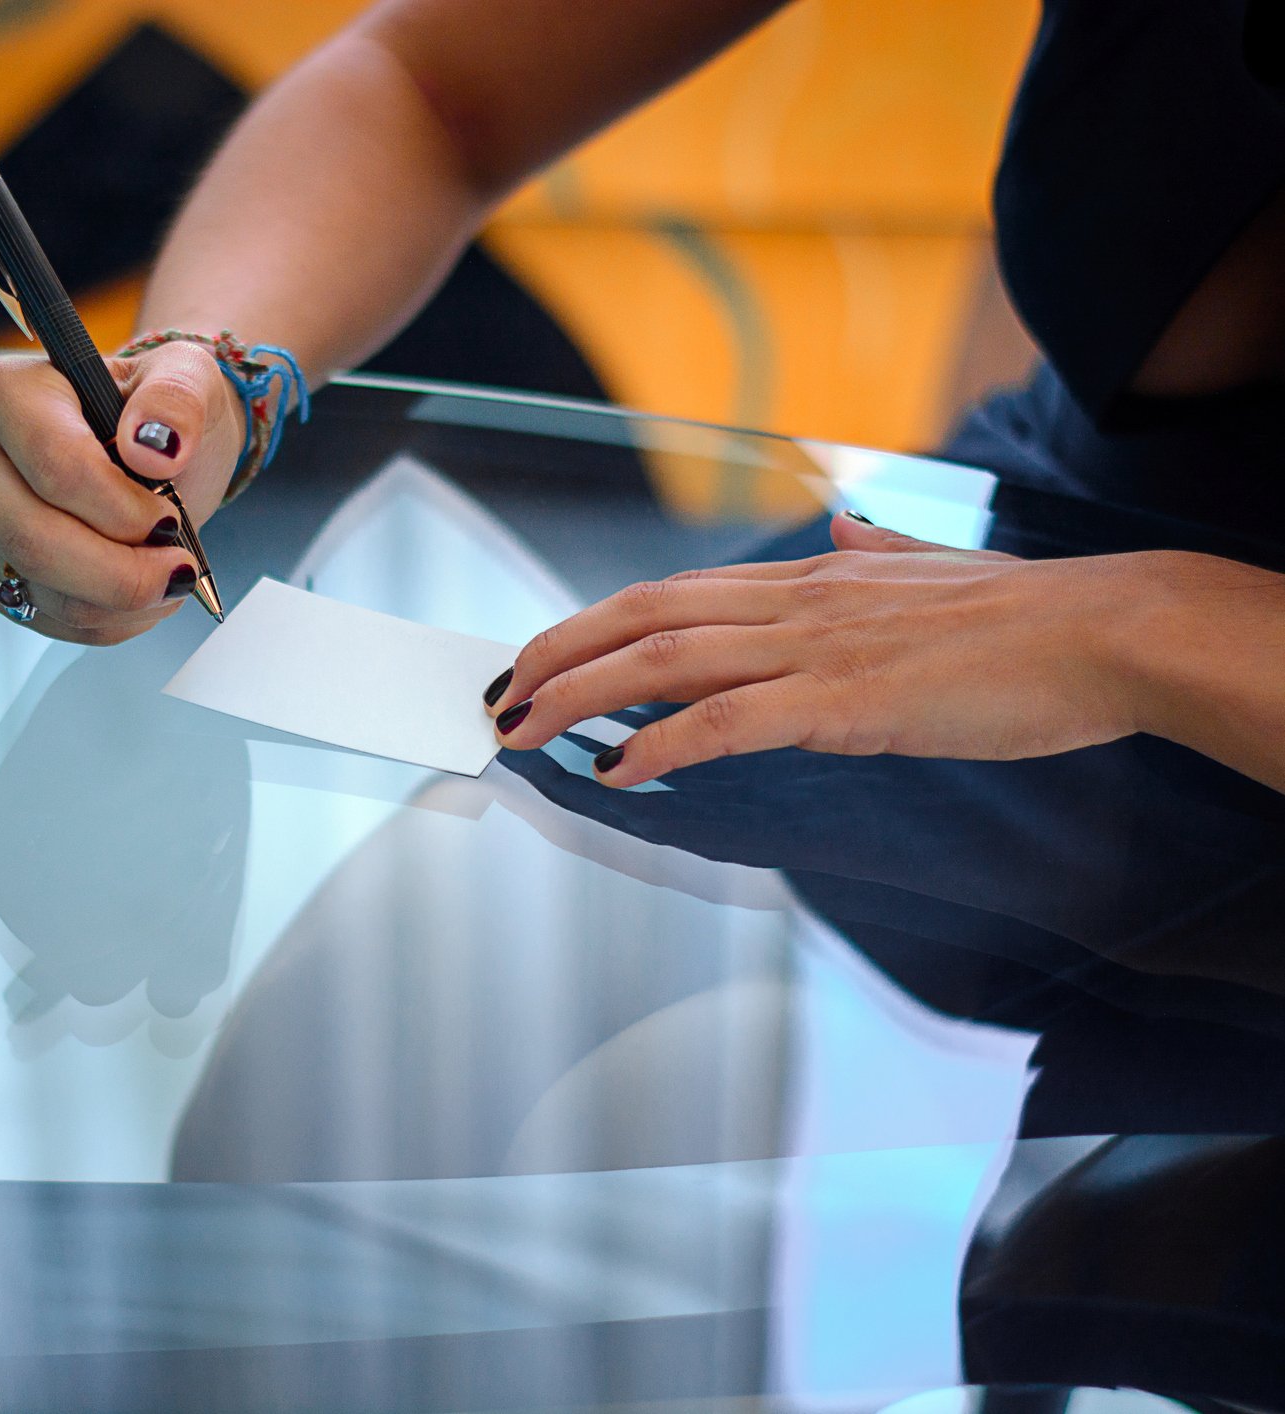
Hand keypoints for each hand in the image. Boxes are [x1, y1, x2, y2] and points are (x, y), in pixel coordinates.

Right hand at [0, 342, 242, 643]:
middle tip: (177, 571)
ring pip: (37, 585)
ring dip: (118, 602)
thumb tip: (155, 444)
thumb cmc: (156, 411)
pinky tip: (137, 598)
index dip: (119, 509)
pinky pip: (40, 616)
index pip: (53, 464)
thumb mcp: (186, 377)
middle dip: (118, 571)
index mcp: (5, 392)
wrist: (149, 451)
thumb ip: (177, 399)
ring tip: (167, 581)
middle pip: (30, 536)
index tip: (168, 521)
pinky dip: (104, 621)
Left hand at [483, 512, 1169, 786]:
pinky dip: (662, 743)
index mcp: (809, 578)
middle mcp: (796, 602)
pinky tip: (618, 770)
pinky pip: (729, 722)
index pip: (670, 593)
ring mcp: (817, 648)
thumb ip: (876, 550)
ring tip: (523, 731)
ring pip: (665, 660)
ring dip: (580, 697)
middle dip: (557, 654)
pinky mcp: (847, 701)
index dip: (591, 622)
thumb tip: (842, 527)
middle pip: (643, 615)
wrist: (1104, 630)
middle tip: (499, 696)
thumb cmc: (1027, 615)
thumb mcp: (934, 569)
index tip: (540, 655)